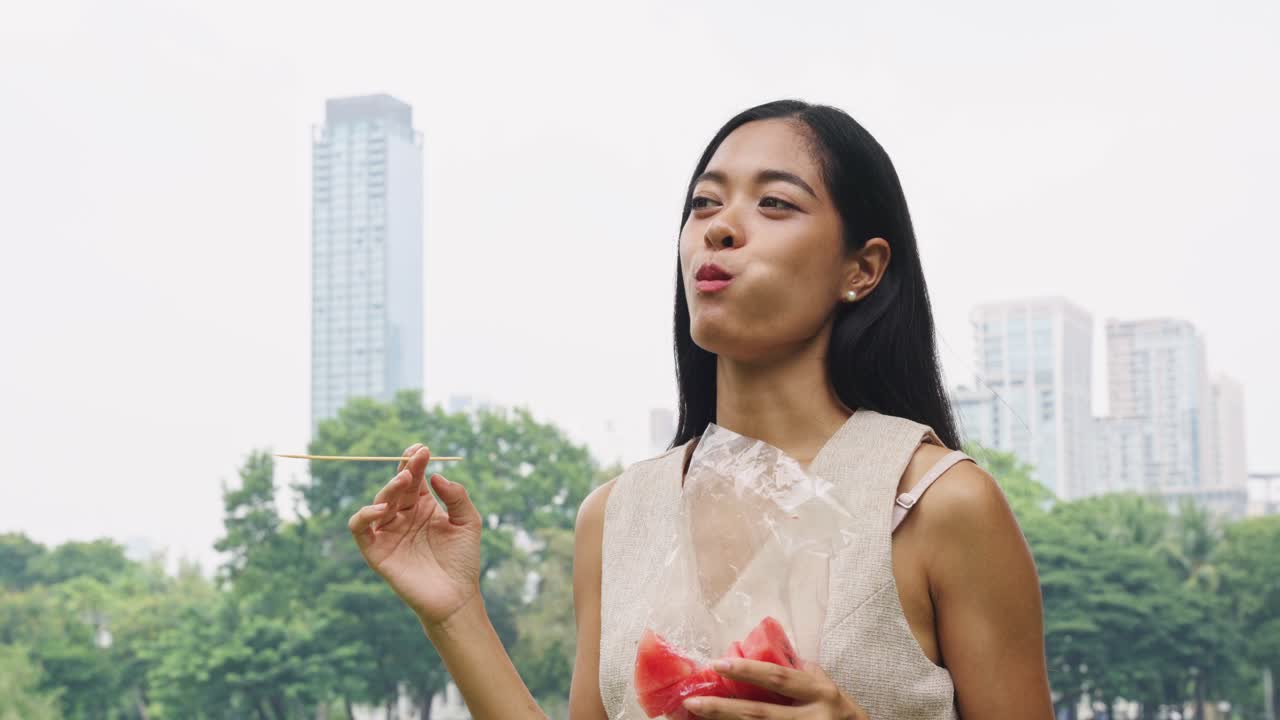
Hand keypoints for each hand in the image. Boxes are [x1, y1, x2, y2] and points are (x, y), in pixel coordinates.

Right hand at [348, 444, 483, 627]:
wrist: (456, 597)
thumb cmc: (463, 560)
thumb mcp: (469, 521)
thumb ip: (457, 496)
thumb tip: (436, 476)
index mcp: (423, 506)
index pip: (414, 476)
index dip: (415, 460)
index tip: (423, 449)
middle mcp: (403, 516)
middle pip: (396, 485)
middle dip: (405, 468)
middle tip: (416, 459)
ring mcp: (388, 532)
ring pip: (378, 501)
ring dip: (389, 487)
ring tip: (405, 479)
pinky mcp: (376, 551)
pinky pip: (359, 528)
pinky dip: (364, 515)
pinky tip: (382, 508)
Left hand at [682, 659, 868, 718]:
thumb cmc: (844, 714)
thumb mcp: (830, 689)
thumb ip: (802, 674)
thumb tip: (767, 653)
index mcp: (820, 693)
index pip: (779, 678)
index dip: (747, 671)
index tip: (717, 664)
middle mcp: (812, 719)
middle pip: (759, 714)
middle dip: (722, 708)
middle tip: (693, 701)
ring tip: (697, 716)